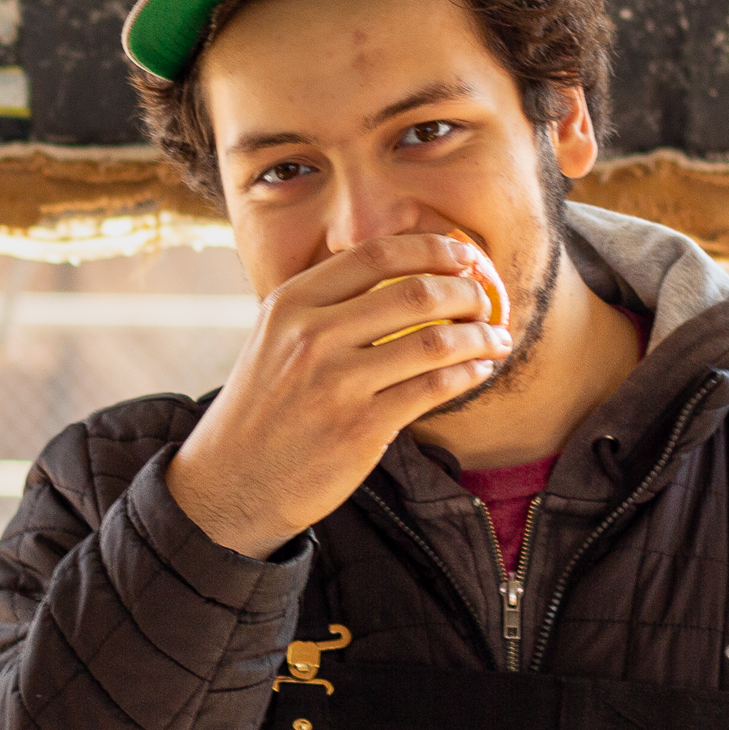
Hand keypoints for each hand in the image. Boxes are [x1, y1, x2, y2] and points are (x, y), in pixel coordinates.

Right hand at [168, 233, 509, 557]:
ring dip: (480, 336)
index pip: (377, 253)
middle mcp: (312, 336)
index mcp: (291, 302)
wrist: (232, 480)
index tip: (464, 257)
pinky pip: (434, 389)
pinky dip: (469, 374)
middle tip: (488, 299)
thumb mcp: (275, 337)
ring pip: (435, 342)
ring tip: (497, 337)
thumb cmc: (264, 405)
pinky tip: (480, 370)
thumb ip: (325, 303)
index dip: (433, 248)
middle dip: (468, 291)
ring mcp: (337, 382)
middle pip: (416, 291)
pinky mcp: (361, 427)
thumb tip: (406, 271)